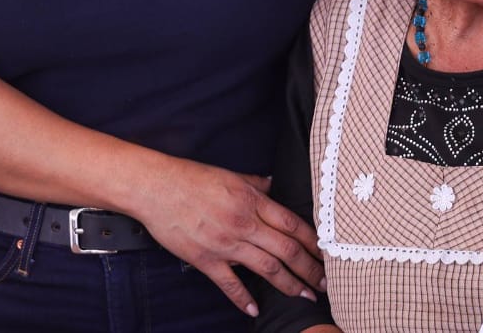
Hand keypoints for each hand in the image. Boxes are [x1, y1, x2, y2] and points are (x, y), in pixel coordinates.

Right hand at [128, 159, 323, 316]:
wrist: (155, 188)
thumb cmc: (190, 177)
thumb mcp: (230, 174)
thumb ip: (255, 183)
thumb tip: (273, 186)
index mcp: (251, 200)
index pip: (293, 224)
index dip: (313, 242)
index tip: (326, 253)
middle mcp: (244, 223)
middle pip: (288, 251)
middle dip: (311, 269)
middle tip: (326, 282)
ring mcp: (226, 244)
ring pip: (268, 269)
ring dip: (291, 285)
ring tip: (305, 296)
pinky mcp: (207, 259)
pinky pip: (231, 284)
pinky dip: (244, 299)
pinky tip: (255, 309)